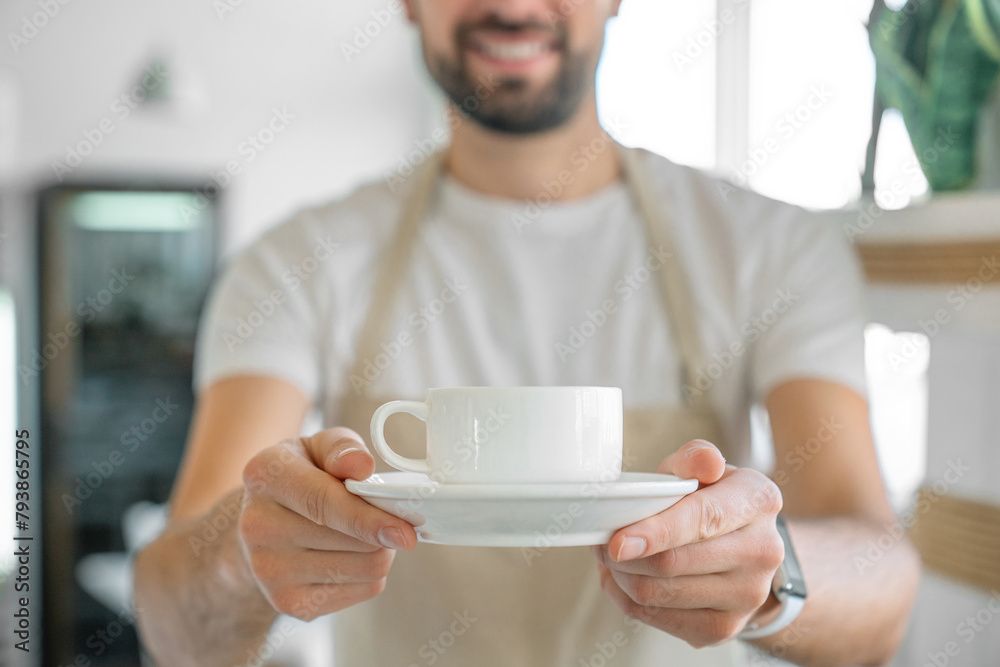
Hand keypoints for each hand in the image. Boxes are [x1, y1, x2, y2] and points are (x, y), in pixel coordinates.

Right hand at [238, 427, 416, 620]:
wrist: (266, 522)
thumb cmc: (304, 475)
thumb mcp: (319, 447)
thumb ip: (342, 448)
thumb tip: (361, 466)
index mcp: (265, 476)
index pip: (322, 503)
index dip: (367, 518)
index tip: (404, 531)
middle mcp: (258, 526)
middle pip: (351, 540)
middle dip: (380, 528)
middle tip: (378, 513)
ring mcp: (269, 571)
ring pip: (364, 568)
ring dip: (379, 549)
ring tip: (361, 533)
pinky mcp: (289, 602)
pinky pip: (362, 590)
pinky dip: (369, 573)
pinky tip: (348, 556)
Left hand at [592, 440, 784, 646]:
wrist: (743, 548)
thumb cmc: (710, 500)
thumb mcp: (702, 470)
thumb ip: (695, 457)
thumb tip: (704, 462)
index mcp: (758, 500)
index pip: (703, 520)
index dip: (656, 532)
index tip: (618, 542)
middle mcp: (763, 551)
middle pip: (673, 563)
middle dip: (624, 555)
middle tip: (602, 541)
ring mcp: (748, 596)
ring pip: (659, 594)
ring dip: (621, 577)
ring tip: (612, 557)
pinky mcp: (725, 628)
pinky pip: (657, 619)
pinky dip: (628, 599)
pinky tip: (626, 579)